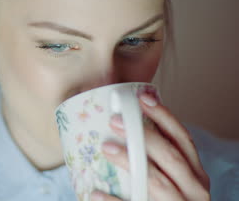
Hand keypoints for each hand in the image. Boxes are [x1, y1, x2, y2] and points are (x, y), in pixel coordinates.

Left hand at [91, 93, 210, 200]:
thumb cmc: (173, 199)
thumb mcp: (177, 177)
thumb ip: (160, 156)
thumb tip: (128, 124)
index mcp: (195, 173)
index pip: (183, 139)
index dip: (164, 116)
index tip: (142, 98)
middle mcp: (194, 189)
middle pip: (172, 157)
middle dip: (145, 136)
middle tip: (115, 120)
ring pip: (157, 182)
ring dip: (131, 162)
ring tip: (106, 147)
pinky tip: (95, 194)